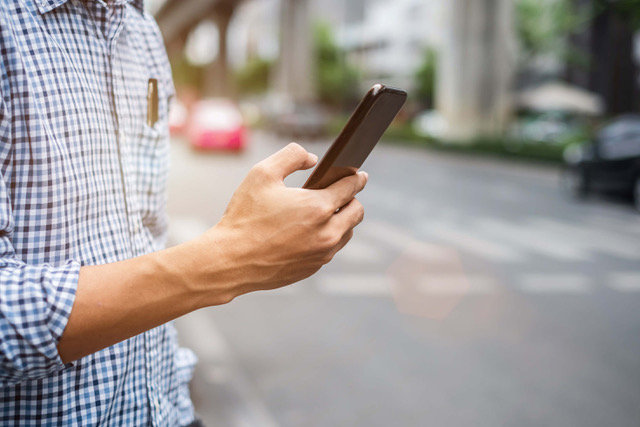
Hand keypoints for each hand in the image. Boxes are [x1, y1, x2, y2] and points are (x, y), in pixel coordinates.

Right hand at [194, 143, 367, 301]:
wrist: (230, 261)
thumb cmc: (245, 216)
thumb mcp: (262, 173)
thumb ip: (291, 156)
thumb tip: (312, 159)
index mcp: (318, 207)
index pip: (351, 188)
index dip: (356, 178)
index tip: (359, 175)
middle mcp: (327, 233)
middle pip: (357, 212)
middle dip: (352, 199)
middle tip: (339, 193)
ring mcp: (322, 254)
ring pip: (346, 233)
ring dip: (341, 220)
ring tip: (322, 212)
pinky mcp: (313, 268)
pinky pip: (330, 249)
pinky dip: (326, 238)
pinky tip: (308, 231)